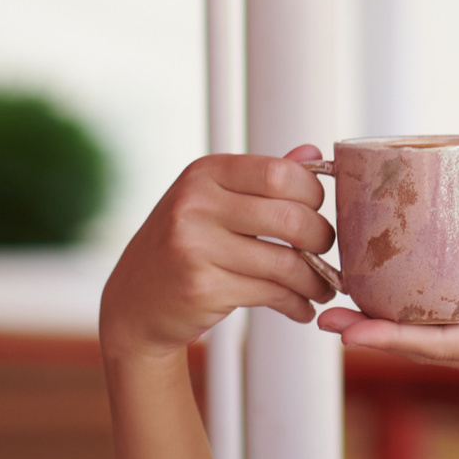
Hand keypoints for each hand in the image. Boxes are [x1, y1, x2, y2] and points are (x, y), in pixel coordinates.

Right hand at [100, 145, 336, 363]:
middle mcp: (195, 204)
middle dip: (321, 238)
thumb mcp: (213, 201)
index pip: (279, 173)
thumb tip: (314, 152)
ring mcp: (195, 247)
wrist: (135, 301)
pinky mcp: (203, 287)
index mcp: (204, 173)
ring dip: (316, 280)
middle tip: (323, 251)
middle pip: (290, 218)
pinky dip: (297, 303)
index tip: (317, 211)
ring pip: (286, 263)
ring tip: (323, 287)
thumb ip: (263, 180)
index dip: (312, 193)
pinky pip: (271, 294)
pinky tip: (301, 307)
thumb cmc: (184, 245)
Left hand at [319, 268, 458, 434]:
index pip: (434, 344)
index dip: (384, 336)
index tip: (340, 327)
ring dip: (396, 323)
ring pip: (439, 334)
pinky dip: (436, 310)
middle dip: (372, 331)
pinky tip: (430, 289)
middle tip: (322, 313)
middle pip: (422, 342)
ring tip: (358, 302)